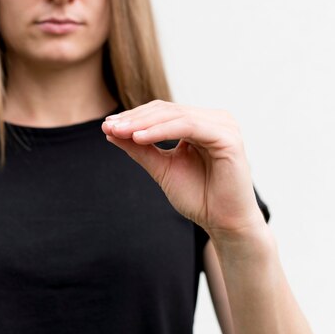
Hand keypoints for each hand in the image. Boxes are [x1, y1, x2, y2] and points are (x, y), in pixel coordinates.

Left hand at [102, 100, 264, 238]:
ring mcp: (223, 127)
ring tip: (118, 131)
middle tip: (108, 126)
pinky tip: (138, 138)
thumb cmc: (198, 197)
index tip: (106, 125)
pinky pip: (188, 127)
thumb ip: (140, 149)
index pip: (162, 112)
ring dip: (142, 123)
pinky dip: (161, 131)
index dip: (133, 116)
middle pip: (166, 110)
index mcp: (201, 124)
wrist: (223, 223)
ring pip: (174, 116)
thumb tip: (111, 130)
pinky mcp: (228, 138)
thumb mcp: (162, 168)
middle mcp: (214, 120)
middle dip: (134, 119)